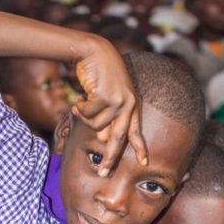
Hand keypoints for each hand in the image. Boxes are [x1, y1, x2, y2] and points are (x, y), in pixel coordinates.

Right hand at [72, 37, 147, 175]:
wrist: (93, 50)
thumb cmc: (99, 74)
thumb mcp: (108, 96)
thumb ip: (108, 117)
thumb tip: (103, 140)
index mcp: (132, 105)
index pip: (137, 130)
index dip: (140, 148)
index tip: (145, 163)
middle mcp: (128, 104)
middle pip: (118, 140)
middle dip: (110, 159)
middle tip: (103, 173)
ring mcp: (118, 100)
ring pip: (97, 127)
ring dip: (84, 117)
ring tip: (81, 104)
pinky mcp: (106, 96)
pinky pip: (87, 114)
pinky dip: (79, 108)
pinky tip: (79, 98)